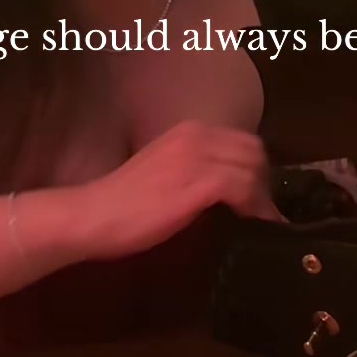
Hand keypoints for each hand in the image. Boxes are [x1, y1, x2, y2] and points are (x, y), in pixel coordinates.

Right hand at [80, 121, 280, 260]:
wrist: (93, 215)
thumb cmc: (122, 202)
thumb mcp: (164, 171)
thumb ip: (192, 169)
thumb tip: (224, 188)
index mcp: (188, 132)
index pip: (242, 141)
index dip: (254, 169)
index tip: (255, 196)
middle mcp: (195, 137)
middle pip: (253, 152)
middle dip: (263, 181)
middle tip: (260, 211)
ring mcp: (196, 159)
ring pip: (252, 168)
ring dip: (261, 197)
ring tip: (258, 221)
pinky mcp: (196, 184)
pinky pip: (241, 187)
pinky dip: (253, 207)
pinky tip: (249, 223)